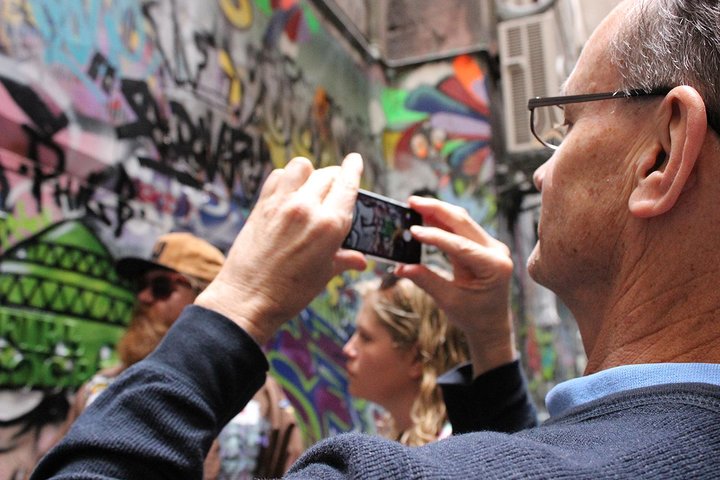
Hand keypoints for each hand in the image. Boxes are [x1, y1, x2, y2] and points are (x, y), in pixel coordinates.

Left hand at [195, 154, 366, 343]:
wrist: (247, 299)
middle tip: (335, 189)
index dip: (354, 169)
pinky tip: (288, 193)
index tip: (355, 160)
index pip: (347, 184)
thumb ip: (344, 259)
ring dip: (310, 173)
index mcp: (329, 225)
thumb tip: (361, 259)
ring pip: (302, 167)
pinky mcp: (262, 205)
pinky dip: (286, 179)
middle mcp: (307, 208)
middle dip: (336, 177)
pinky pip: (277, 176)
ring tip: (310, 188)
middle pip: (328, 174)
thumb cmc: (290, 292)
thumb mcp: (324, 275)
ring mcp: (282, 203)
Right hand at [394, 195, 516, 376]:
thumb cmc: (473, 316)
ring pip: (462, 221)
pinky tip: (425, 216)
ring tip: (414, 205)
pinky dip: (442, 221)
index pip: (460, 246)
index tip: (412, 230)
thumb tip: (400, 267)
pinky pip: (461, 229)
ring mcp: (491, 246)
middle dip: (436, 209)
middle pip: (463, 222)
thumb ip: (426, 280)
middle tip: (411, 201)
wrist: (491, 325)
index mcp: (494, 267)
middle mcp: (497, 251)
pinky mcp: (483, 246)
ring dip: (438, 212)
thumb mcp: (448, 301)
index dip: (435, 236)